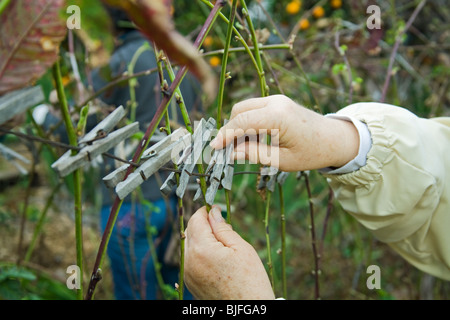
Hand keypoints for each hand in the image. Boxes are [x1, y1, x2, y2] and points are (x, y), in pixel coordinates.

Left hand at [184, 206, 274, 299]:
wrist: (247, 311)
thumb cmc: (250, 282)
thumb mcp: (241, 248)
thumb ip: (223, 228)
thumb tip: (213, 212)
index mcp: (201, 250)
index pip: (196, 219)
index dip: (206, 211)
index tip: (217, 209)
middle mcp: (189, 261)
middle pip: (189, 231)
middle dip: (202, 224)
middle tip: (222, 226)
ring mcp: (188, 273)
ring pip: (189, 245)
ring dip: (201, 238)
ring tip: (223, 244)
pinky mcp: (190, 282)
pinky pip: (191, 259)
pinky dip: (200, 252)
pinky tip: (217, 257)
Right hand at [210, 95, 358, 171]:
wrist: (334, 139)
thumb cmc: (312, 153)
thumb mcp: (283, 160)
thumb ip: (255, 154)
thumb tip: (231, 153)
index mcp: (278, 116)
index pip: (241, 121)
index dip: (225, 135)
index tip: (214, 149)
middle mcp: (276, 102)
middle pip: (239, 111)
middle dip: (230, 130)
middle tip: (228, 152)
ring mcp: (277, 99)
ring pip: (244, 108)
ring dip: (238, 126)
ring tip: (241, 148)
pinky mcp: (278, 101)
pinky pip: (254, 109)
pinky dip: (247, 122)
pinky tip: (251, 140)